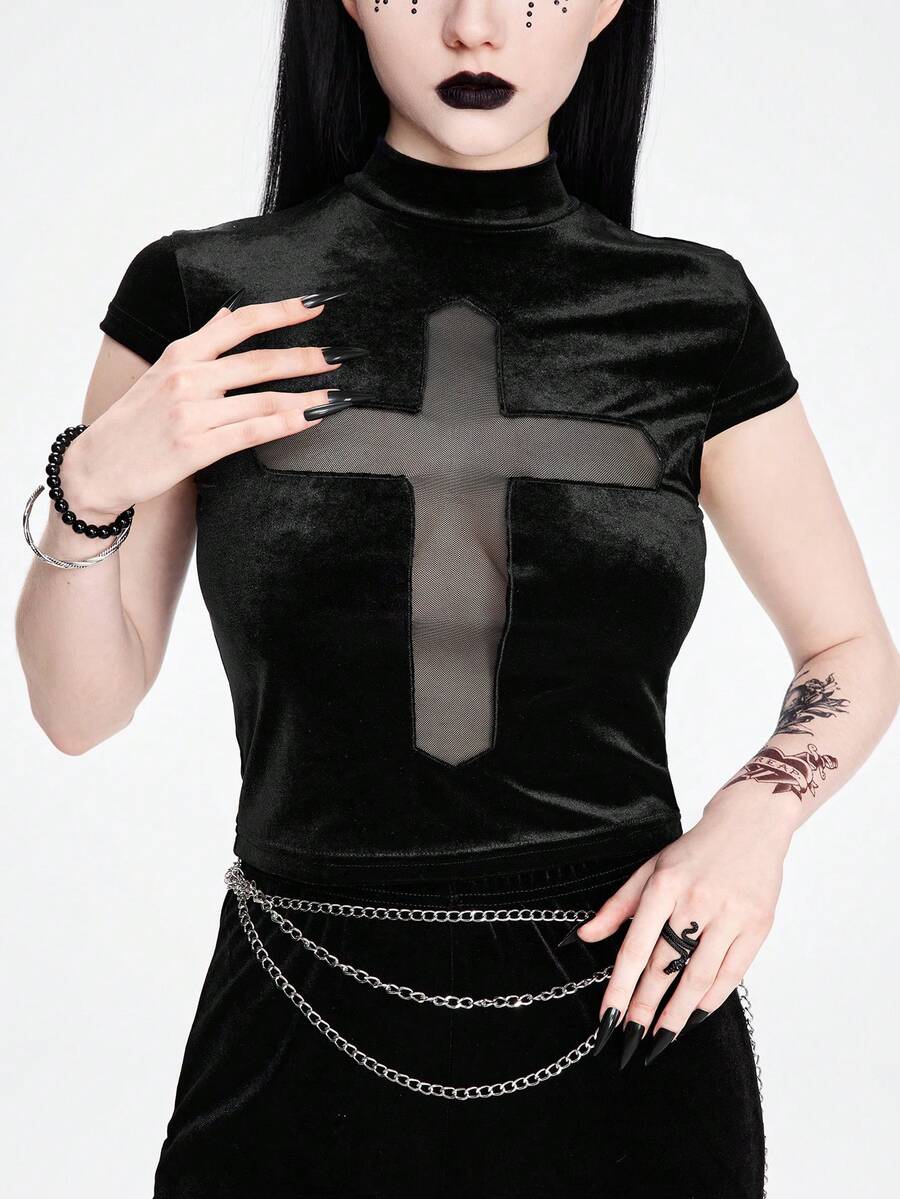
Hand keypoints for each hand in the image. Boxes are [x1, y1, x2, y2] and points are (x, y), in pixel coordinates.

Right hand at [60, 295, 350, 517]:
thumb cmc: (134, 421)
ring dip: (305, 397)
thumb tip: (227, 312)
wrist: (96, 467)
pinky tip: (310, 419)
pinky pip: (252, 432)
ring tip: (334, 395)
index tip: (316, 303)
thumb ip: (199, 343)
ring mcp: (191, 413)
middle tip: (339, 355)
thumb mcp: (161, 370)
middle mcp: (187, 378)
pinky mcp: (196, 448)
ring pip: (262, 399)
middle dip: (305, 357)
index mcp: (181, 353)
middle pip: (259, 361)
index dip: (282, 311)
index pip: (239, 322)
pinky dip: (286, 424)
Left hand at [575, 791, 794, 1064]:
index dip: (620, 987)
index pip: (636, 947)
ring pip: (699, 976)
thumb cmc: (695, 850)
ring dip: (678, 1012)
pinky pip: (732, 973)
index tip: (607, 1018)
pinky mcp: (758, 925)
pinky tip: (695, 1014)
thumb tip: (586, 935)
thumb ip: (619, 905)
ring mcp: (730, 914)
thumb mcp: (651, 866)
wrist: (750, 825)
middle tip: (630, 1037)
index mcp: (664, 885)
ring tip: (661, 1036)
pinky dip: (712, 999)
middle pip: (666, 966)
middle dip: (645, 1007)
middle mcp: (696, 900)